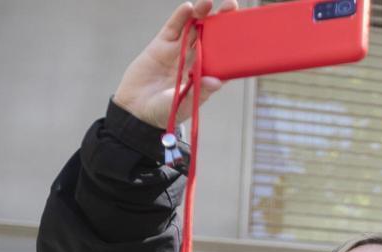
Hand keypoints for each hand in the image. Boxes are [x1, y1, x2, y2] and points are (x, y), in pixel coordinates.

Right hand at [112, 0, 237, 127]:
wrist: (136, 110)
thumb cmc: (164, 112)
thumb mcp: (183, 105)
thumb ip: (199, 92)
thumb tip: (216, 81)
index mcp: (206, 75)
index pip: (225, 57)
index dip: (235, 44)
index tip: (245, 31)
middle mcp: (195, 60)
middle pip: (212, 37)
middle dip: (222, 21)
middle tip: (232, 6)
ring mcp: (179, 51)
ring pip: (194, 28)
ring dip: (202, 14)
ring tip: (209, 2)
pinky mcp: (161, 45)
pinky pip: (173, 28)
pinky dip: (180, 17)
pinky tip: (188, 7)